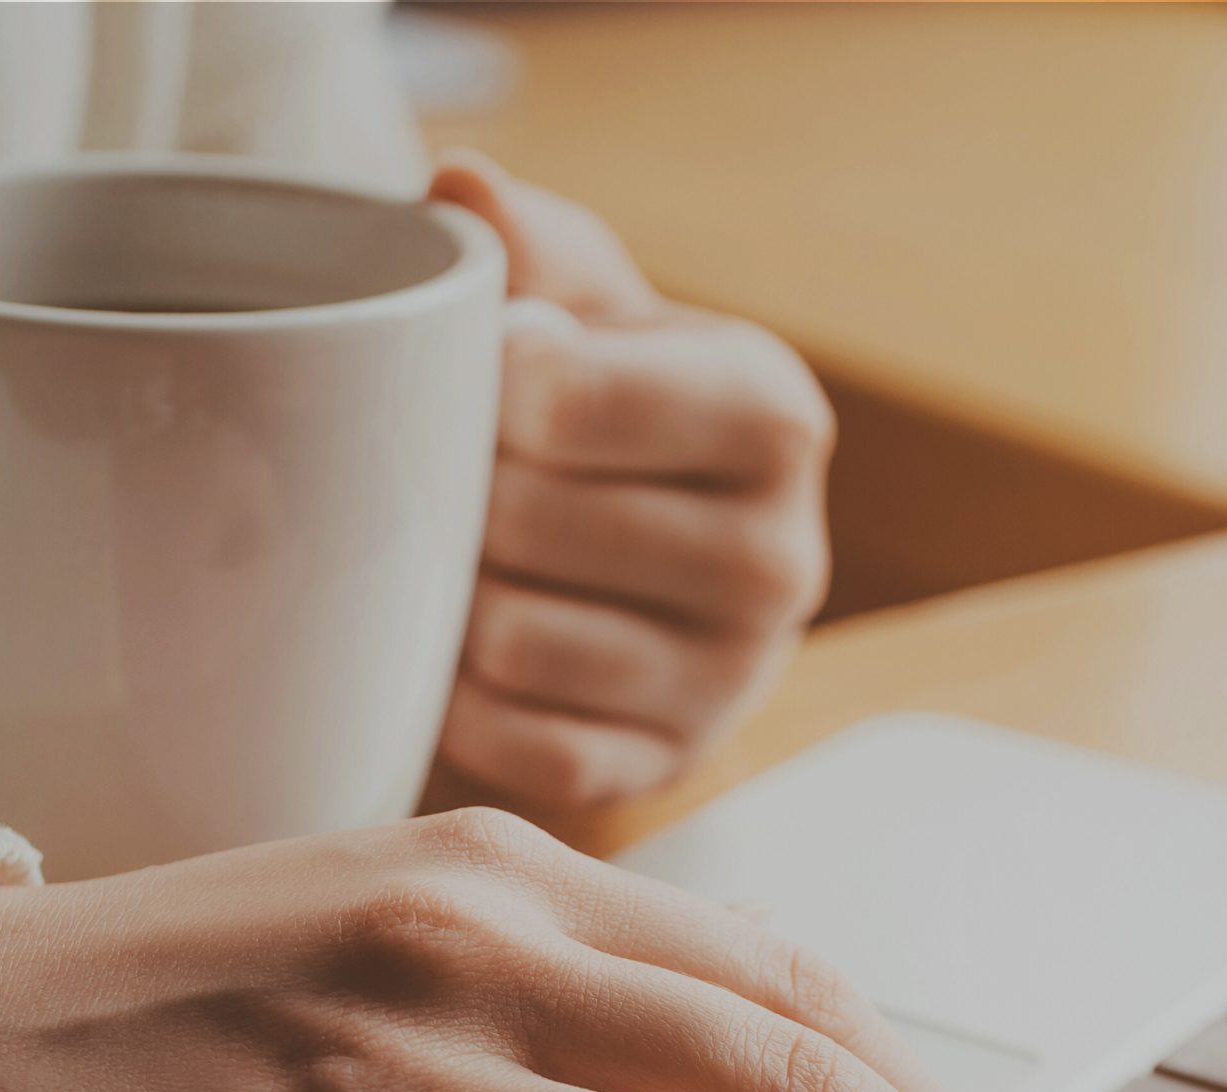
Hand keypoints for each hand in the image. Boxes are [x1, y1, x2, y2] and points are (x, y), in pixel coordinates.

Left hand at [426, 151, 832, 810]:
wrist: (650, 552)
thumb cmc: (605, 406)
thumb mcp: (586, 301)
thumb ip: (525, 243)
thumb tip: (464, 190)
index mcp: (773, 414)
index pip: (571, 403)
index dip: (478, 393)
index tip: (469, 386)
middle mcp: (782, 556)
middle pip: (532, 526)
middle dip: (460, 500)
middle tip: (444, 482)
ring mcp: (732, 678)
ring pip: (516, 641)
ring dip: (452, 600)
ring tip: (454, 559)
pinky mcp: (667, 767)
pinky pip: (522, 746)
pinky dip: (463, 700)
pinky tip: (462, 649)